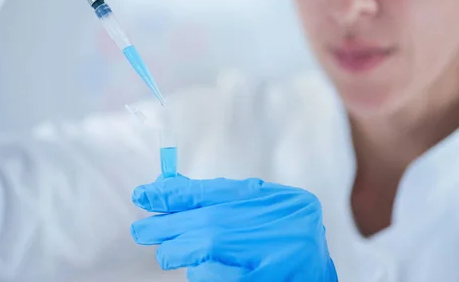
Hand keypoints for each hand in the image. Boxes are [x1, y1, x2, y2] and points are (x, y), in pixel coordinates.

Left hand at [131, 175, 337, 281]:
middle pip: (199, 224)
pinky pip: (214, 278)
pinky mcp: (257, 278)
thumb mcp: (257, 200)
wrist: (316, 262)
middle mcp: (262, 222)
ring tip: (175, 253)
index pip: (207, 193)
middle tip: (141, 230)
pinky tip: (201, 269)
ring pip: (201, 254)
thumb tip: (168, 186)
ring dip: (181, 254)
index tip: (143, 194)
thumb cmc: (284, 226)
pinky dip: (202, 274)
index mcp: (261, 197)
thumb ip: (219, 194)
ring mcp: (261, 254)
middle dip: (164, 228)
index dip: (170, 194)